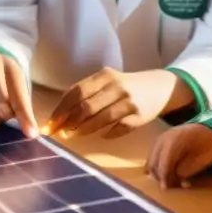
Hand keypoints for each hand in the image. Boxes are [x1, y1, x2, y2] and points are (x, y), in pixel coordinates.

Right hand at [0, 50, 36, 137]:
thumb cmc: (5, 77)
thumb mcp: (17, 83)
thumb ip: (22, 104)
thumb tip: (30, 133)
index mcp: (8, 67)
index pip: (19, 97)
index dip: (25, 117)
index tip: (31, 134)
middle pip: (1, 107)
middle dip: (6, 116)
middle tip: (7, 114)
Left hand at [42, 69, 191, 138]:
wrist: (160, 87)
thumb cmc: (126, 86)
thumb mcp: (107, 82)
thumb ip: (87, 93)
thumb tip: (61, 114)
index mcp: (104, 76)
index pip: (77, 91)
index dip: (61, 109)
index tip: (50, 122)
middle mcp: (116, 86)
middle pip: (87, 106)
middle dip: (69, 121)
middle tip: (59, 132)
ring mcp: (129, 101)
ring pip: (101, 118)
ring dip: (84, 129)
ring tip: (74, 135)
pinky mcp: (141, 116)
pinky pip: (120, 128)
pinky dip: (108, 133)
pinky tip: (102, 136)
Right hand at [146, 124, 211, 189]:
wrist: (209, 130)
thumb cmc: (208, 146)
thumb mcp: (200, 160)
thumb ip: (185, 170)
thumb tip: (173, 178)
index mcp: (174, 141)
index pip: (163, 163)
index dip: (163, 177)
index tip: (165, 189)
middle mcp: (163, 138)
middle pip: (153, 162)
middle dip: (159, 176)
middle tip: (168, 187)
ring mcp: (160, 139)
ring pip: (151, 159)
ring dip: (157, 171)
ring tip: (168, 181)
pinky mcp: (160, 142)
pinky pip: (153, 156)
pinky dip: (157, 165)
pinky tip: (164, 173)